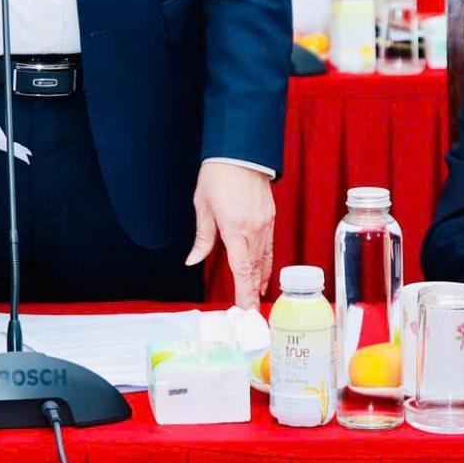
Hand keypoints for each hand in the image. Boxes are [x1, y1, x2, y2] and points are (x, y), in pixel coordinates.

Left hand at [186, 161, 275, 307]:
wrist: (240, 151)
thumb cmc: (218, 174)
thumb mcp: (203, 206)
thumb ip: (203, 238)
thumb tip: (193, 259)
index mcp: (235, 229)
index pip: (242, 271)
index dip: (244, 294)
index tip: (246, 311)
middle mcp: (253, 230)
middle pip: (255, 270)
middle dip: (252, 292)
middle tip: (250, 312)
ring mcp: (264, 224)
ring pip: (264, 260)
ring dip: (260, 279)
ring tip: (256, 296)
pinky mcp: (270, 217)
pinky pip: (269, 246)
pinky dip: (266, 262)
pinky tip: (262, 271)